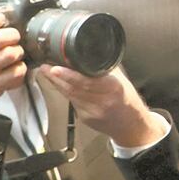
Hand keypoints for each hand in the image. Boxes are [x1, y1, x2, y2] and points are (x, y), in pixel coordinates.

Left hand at [35, 65, 165, 147]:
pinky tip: (60, 85)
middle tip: (45, 66)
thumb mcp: (123, 81)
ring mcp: (92, 112)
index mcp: (114, 89)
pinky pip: (72, 102)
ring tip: (47, 72)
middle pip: (73, 88)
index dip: (70, 75)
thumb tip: (90, 52)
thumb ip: (106, 69)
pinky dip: (64, 92)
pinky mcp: (85, 119)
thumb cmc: (129, 102)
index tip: (55, 68)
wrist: (133, 126)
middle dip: (56, 76)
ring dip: (56, 83)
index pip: (88, 82)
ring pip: (69, 95)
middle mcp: (102, 102)